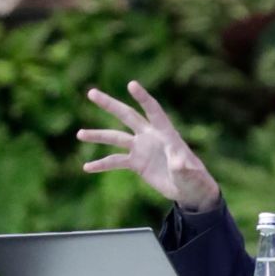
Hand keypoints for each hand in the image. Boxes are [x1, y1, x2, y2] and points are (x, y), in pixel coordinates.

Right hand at [78, 81, 220, 211]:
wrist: (189, 190)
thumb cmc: (195, 179)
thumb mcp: (190, 173)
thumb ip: (183, 167)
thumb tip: (177, 163)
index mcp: (166, 133)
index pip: (153, 110)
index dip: (143, 98)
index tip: (131, 84)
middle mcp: (150, 136)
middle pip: (127, 116)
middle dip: (110, 105)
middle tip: (91, 93)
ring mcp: (141, 148)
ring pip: (116, 138)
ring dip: (98, 135)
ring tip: (79, 134)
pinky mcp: (136, 163)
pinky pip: (115, 161)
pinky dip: (102, 164)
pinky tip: (87, 167)